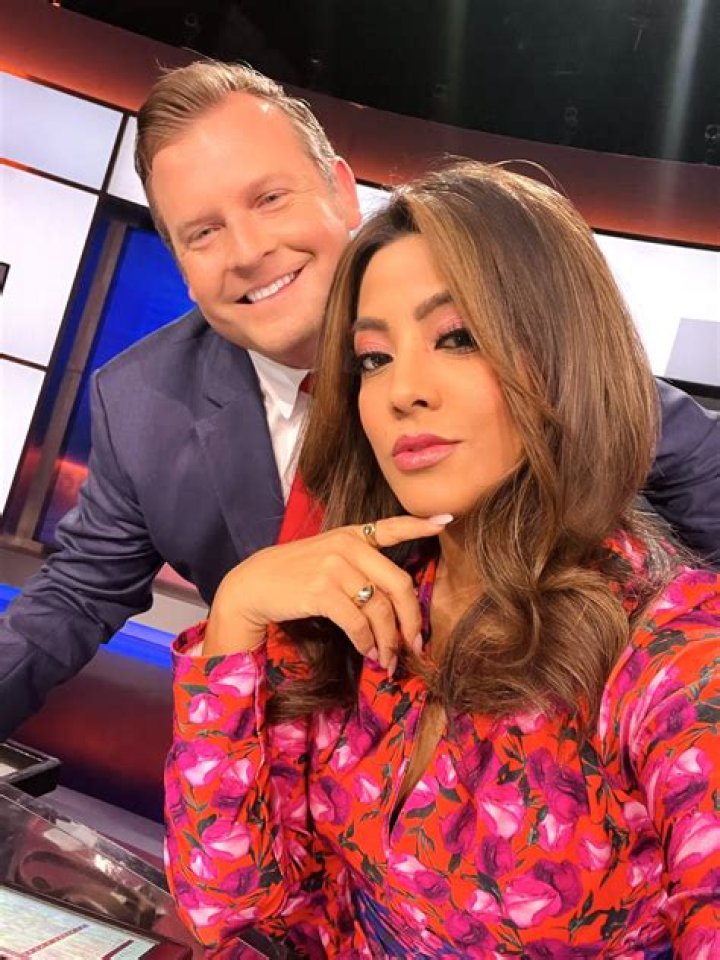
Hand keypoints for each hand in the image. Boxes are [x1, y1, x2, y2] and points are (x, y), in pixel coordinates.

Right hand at [203, 515, 451, 669]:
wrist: (252, 585)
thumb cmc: (293, 576)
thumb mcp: (327, 557)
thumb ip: (358, 566)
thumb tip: (394, 603)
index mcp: (352, 535)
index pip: (391, 526)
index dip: (419, 525)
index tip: (445, 522)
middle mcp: (347, 546)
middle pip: (399, 584)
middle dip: (411, 620)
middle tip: (414, 645)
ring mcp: (334, 566)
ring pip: (380, 609)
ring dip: (388, 641)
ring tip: (388, 659)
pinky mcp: (321, 590)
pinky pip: (358, 623)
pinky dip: (366, 643)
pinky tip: (367, 652)